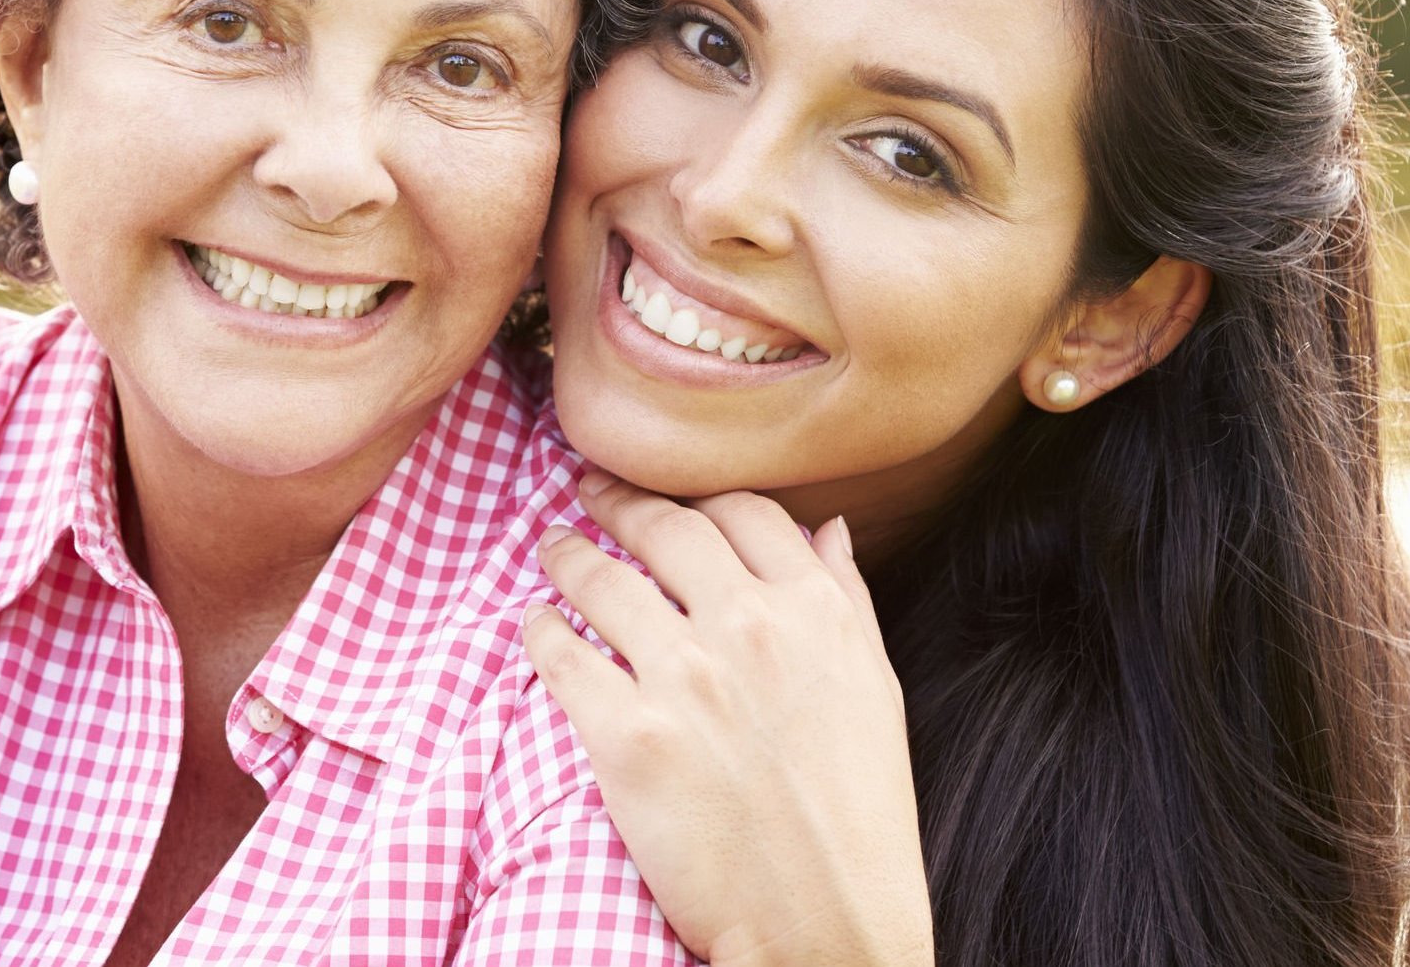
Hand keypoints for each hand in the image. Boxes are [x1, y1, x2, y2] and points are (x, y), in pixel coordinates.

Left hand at [522, 472, 932, 966]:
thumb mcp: (875, 689)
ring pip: (601, 579)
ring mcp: (683, 677)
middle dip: (618, 502)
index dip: (697, 492)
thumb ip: (847, 598)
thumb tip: (826, 526)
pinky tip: (535, 626)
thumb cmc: (858, 813)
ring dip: (568, 554)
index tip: (667, 490)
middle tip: (590, 493)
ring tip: (552, 549)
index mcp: (815, 610)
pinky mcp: (625, 735)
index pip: (744, 510)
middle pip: (664, 527)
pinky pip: (558, 654)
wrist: (825, 919)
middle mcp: (749, 626)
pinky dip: (538, 630)